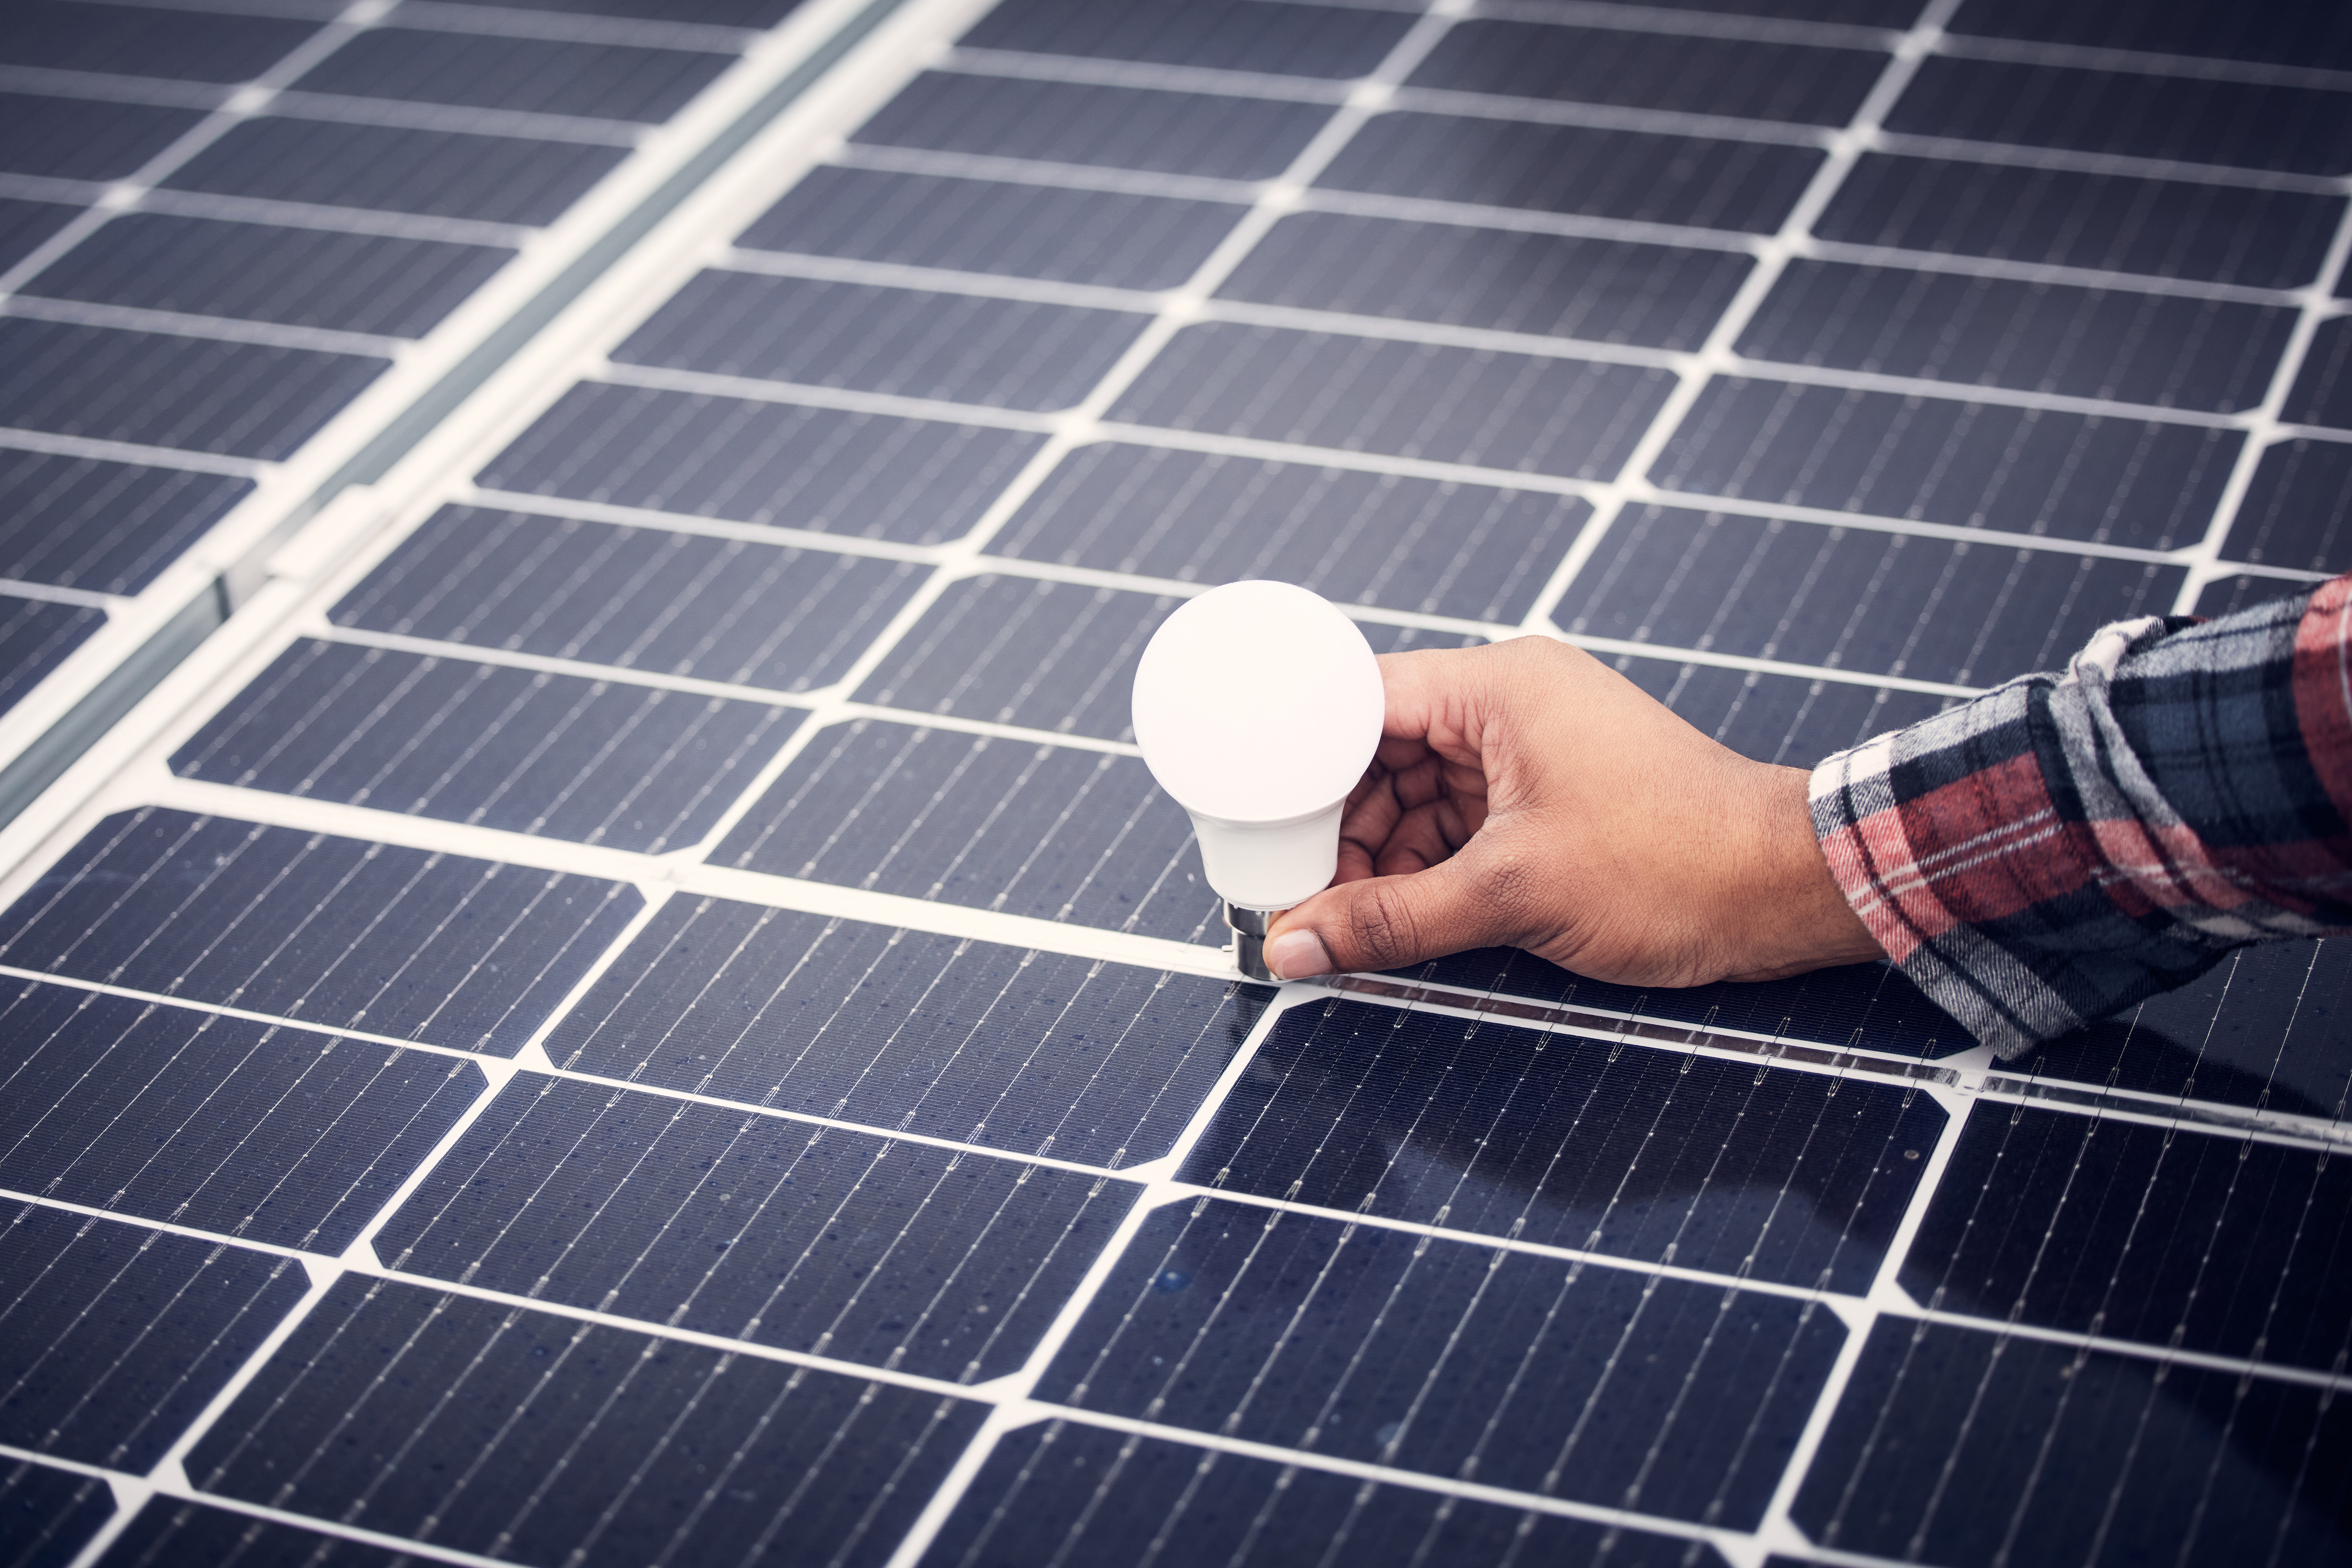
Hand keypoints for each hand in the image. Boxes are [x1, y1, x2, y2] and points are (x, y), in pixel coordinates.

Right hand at [1261, 636, 1886, 984]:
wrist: (1787, 890)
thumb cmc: (1673, 864)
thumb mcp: (1511, 894)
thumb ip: (1393, 920)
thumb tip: (1294, 946)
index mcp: (1495, 688)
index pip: (1355, 702)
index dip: (1294, 762)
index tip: (1254, 824)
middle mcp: (1507, 704)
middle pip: (1378, 754)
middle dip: (1335, 828)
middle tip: (1293, 893)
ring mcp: (1530, 751)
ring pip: (1414, 796)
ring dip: (1376, 856)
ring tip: (1340, 919)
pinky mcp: (1548, 797)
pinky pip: (1456, 824)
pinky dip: (1422, 868)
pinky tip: (1393, 916)